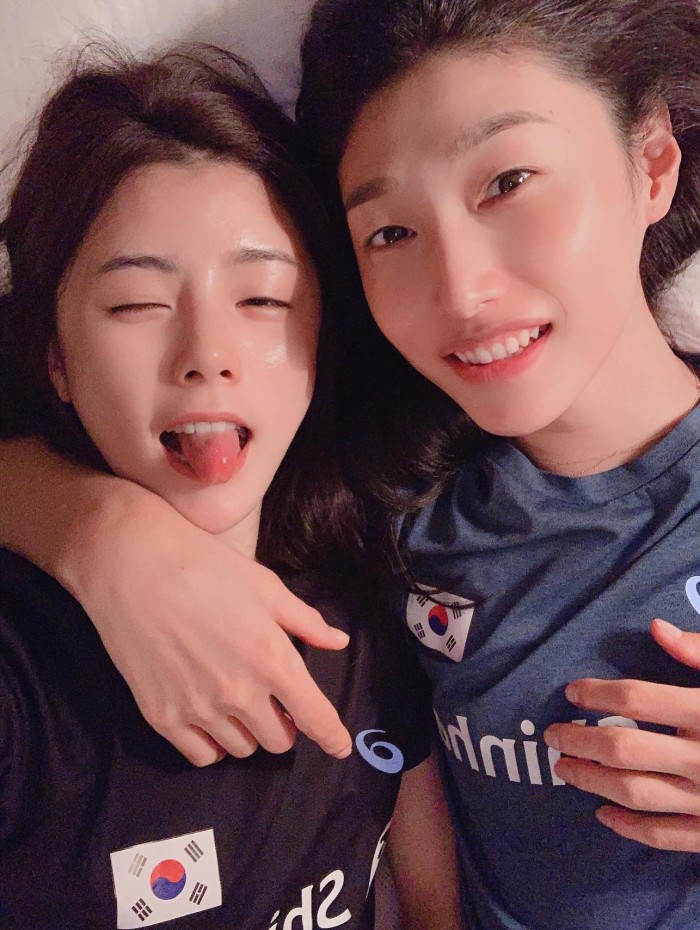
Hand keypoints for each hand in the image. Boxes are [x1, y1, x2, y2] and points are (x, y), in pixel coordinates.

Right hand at [62, 483, 351, 765]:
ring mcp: (199, 708)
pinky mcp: (162, 715)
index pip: (315, 717)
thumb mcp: (265, 587)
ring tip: (239, 703)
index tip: (340, 747)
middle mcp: (239, 692)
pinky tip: (211, 719)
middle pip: (278, 740)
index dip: (332, 738)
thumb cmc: (204, 566)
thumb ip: (305, 621)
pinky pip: (201, 754)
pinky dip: (214, 743)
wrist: (131, 565)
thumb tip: (338, 641)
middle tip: (276, 702)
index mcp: (272, 658)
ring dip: (250, 732)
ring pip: (242, 748)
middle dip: (285, 725)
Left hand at [544, 618, 699, 850]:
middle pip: (625, 747)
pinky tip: (603, 817)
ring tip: (564, 768)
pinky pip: (667, 836)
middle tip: (551, 733)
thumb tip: (656, 628)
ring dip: (592, 781)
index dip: (598, 692)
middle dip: (580, 739)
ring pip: (636, 792)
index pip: (638, 697)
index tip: (572, 691)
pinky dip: (630, 829)